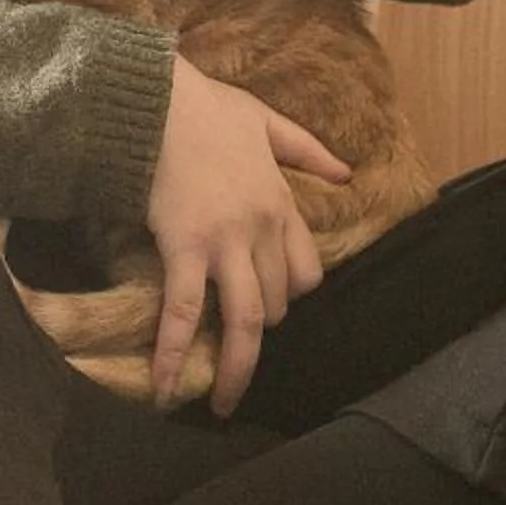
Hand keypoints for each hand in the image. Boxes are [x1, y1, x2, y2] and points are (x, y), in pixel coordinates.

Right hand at [146, 56, 340, 415]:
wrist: (159, 100)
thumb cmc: (207, 107)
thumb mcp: (268, 122)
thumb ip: (308, 150)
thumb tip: (346, 173)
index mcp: (282, 204)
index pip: (306, 271)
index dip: (291, 295)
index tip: (270, 304)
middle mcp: (261, 231)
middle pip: (276, 303)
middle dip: (257, 330)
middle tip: (233, 349)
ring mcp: (224, 243)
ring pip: (244, 320)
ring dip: (235, 369)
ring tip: (224, 404)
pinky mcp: (185, 248)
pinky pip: (183, 312)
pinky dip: (175, 353)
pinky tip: (167, 388)